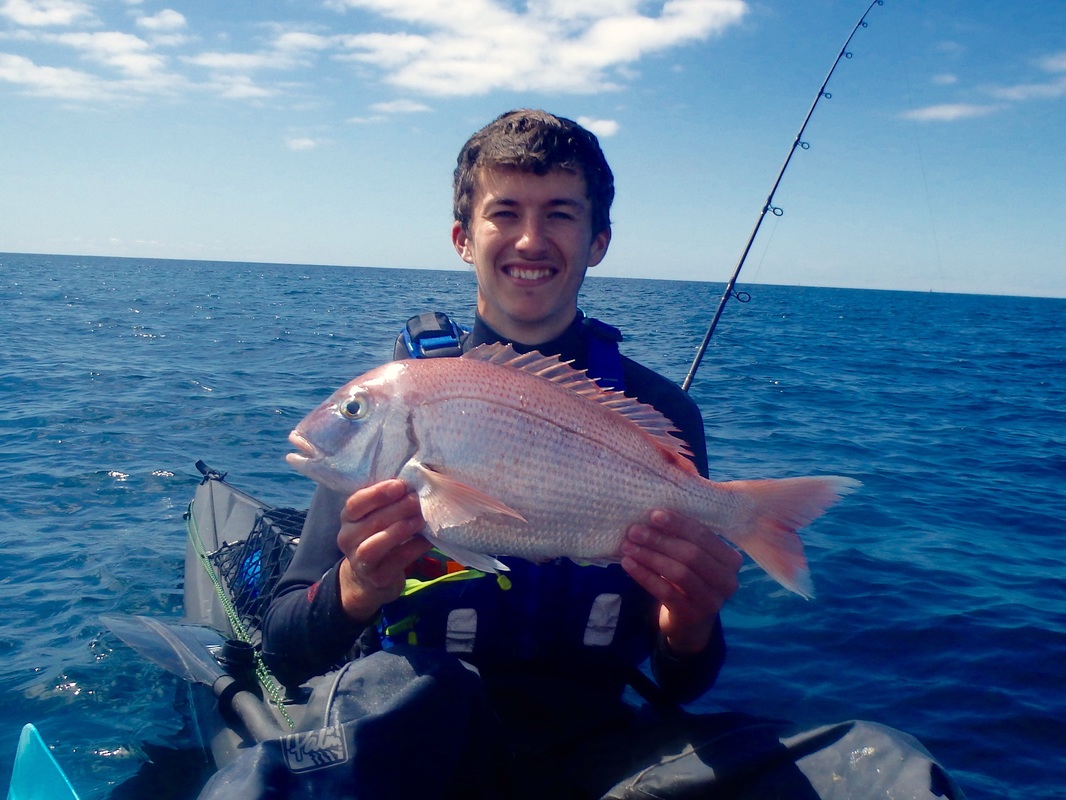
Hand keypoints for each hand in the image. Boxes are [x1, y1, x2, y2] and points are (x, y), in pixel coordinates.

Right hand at [335, 479, 431, 622]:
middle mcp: (348, 538)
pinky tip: (428, 540)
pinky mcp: (377, 577)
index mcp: (348, 518)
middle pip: (370, 522)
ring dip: (400, 530)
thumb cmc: (379, 536)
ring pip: (375, 545)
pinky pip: (396, 561)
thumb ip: (389, 501)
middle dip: (396, 509)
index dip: (377, 493)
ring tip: (421, 519)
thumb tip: (417, 481)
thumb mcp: (378, 517)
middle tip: (417, 500)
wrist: (371, 577)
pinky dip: (414, 548)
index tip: (399, 485)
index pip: (355, 503)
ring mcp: (359, 561)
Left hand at [620, 509, 742, 655]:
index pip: (704, 536)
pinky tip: (628, 564)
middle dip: (660, 540)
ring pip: (678, 573)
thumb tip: (653, 516)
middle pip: (691, 554)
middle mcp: (727, 581)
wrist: (690, 623)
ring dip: (650, 557)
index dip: (678, 524)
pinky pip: (665, 592)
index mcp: (731, 560)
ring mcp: (711, 601)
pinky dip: (644, 576)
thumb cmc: (690, 581)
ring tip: (628, 546)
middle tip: (634, 531)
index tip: (653, 515)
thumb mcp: (693, 559)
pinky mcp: (692, 615)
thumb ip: (682, 539)